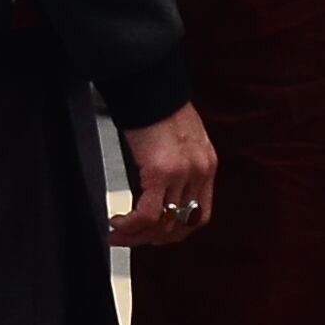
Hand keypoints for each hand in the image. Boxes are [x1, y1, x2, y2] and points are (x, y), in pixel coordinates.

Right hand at [107, 102, 219, 245]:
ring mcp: (183, 173)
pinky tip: (117, 223)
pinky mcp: (161, 172)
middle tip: (131, 241)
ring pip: (164, 223)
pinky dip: (131, 225)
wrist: (150, 84)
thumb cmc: (158, 105)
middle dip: (153, 238)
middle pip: (181, 223)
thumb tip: (153, 188)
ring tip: (118, 235)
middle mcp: (200, 171)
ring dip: (138, 236)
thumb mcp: (177, 139)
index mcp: (207, 163)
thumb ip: (174, 164)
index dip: (177, 231)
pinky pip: (148, 213)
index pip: (199, 214)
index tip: (157, 235)